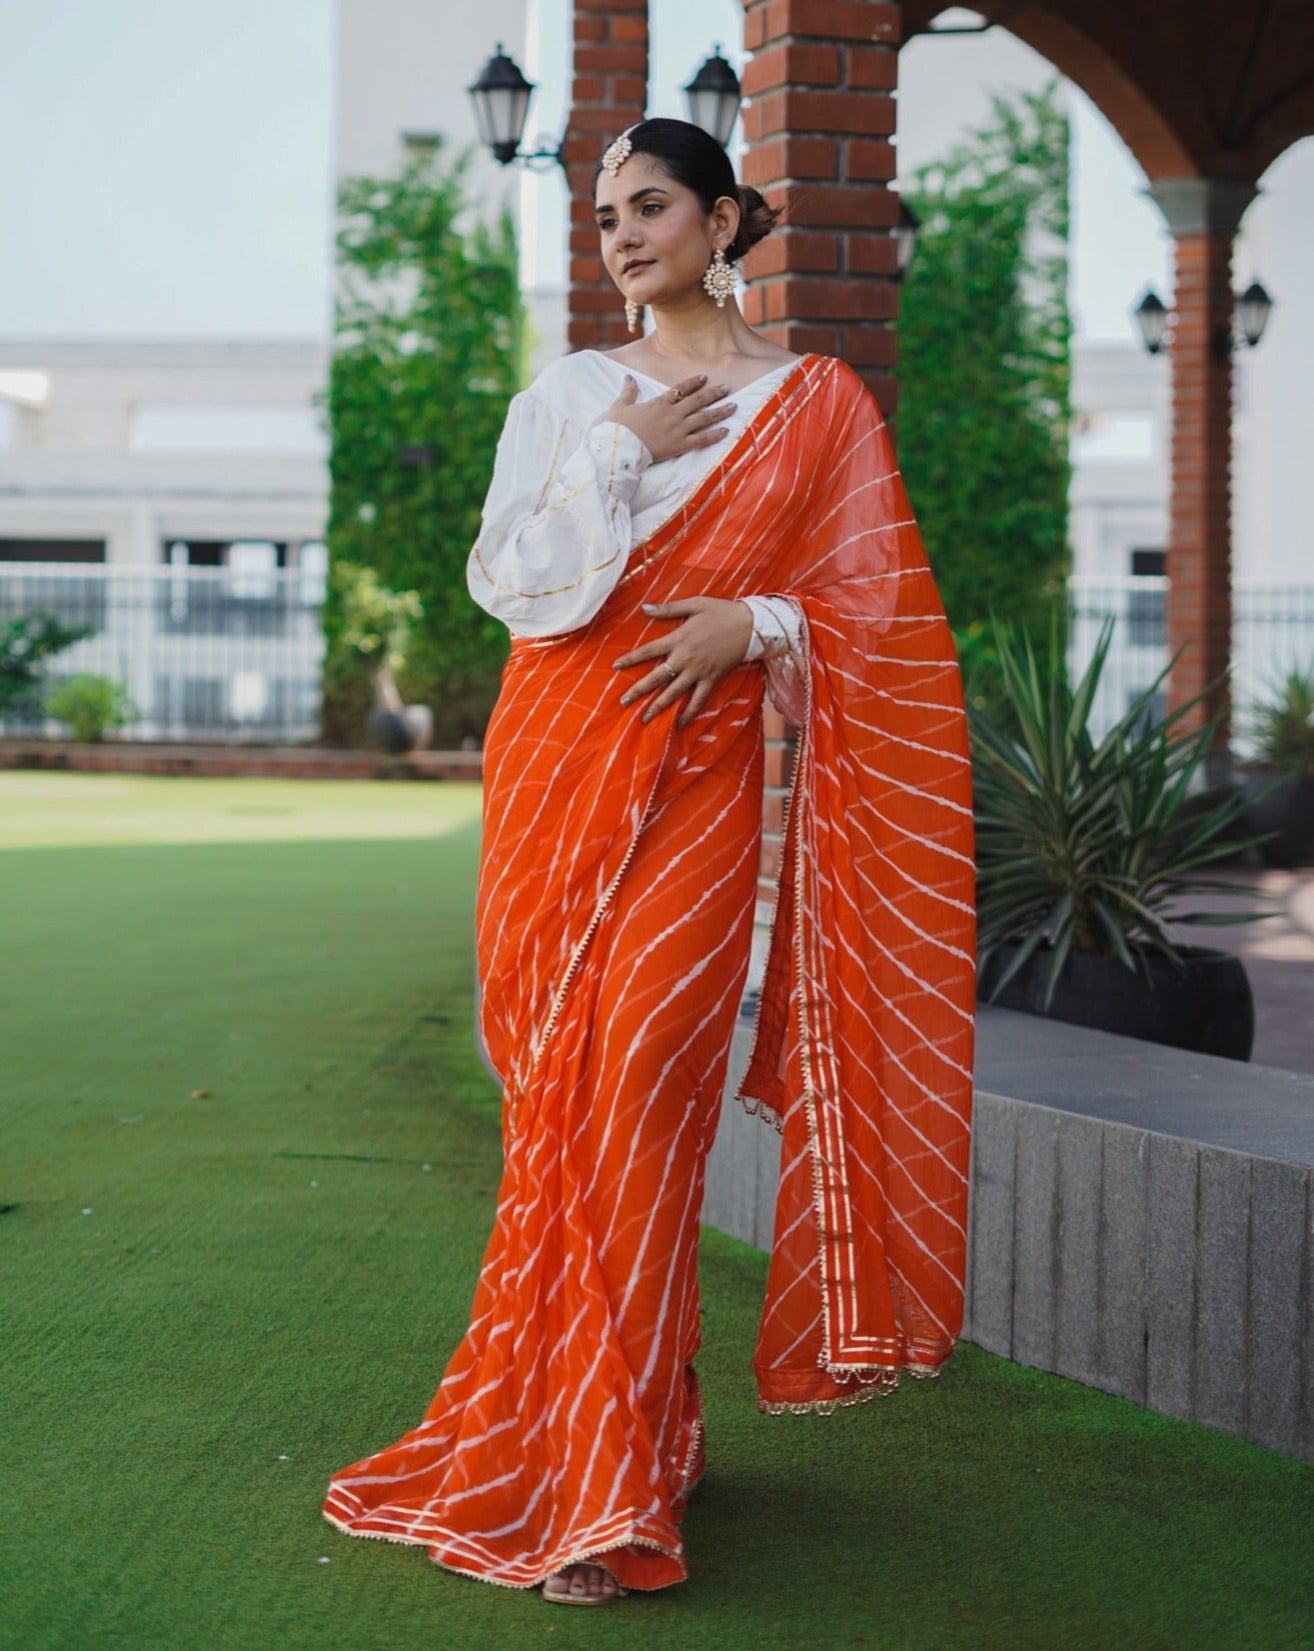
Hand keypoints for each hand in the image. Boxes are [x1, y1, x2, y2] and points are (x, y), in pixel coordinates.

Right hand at [604, 375, 736, 464]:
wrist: (619, 448)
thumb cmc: (616, 428)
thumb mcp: (619, 406)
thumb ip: (628, 392)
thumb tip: (628, 377)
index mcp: (658, 403)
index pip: (680, 389)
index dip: (693, 383)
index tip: (704, 378)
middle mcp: (672, 414)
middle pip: (697, 400)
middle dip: (713, 393)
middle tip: (727, 388)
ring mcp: (677, 430)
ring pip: (703, 418)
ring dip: (720, 411)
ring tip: (734, 406)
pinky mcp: (678, 446)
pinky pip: (701, 440)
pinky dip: (714, 435)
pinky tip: (726, 430)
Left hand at [614, 597, 753, 727]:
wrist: (750, 625)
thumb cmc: (721, 612)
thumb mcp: (694, 604)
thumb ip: (669, 609)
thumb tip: (645, 608)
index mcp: (678, 639)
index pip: (648, 651)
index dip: (631, 659)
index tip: (615, 666)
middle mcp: (685, 658)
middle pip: (657, 677)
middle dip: (638, 690)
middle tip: (623, 702)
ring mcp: (698, 672)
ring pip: (674, 693)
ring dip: (658, 707)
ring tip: (644, 719)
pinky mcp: (711, 679)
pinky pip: (698, 700)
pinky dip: (689, 713)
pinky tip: (679, 724)